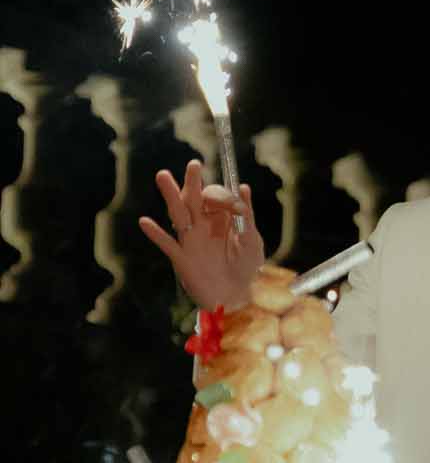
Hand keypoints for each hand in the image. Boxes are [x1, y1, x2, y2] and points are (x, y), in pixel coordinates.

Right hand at [138, 162, 264, 311]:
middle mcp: (203, 226)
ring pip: (178, 214)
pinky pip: (167, 244)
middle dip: (193, 182)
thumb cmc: (247, 269)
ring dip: (170, 195)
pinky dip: (155, 234)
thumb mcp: (252, 241)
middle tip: (194, 164)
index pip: (215, 198)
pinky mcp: (182, 258)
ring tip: (162, 175)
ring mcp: (191, 241)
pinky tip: (145, 222)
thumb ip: (247, 217)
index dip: (223, 196)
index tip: (234, 204)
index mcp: (221, 220)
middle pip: (194, 199)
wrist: (237, 298)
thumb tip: (243, 187)